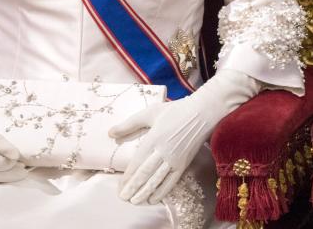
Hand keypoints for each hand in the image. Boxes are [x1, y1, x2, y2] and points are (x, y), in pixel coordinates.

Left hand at [109, 68, 258, 204]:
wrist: (202, 113)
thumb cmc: (175, 111)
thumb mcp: (150, 112)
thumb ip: (129, 124)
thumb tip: (110, 133)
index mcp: (153, 139)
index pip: (137, 162)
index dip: (128, 177)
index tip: (120, 186)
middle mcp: (163, 152)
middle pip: (145, 174)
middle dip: (133, 188)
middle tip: (124, 198)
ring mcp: (174, 159)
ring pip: (157, 180)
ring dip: (145, 192)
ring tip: (135, 201)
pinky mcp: (184, 163)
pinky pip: (171, 181)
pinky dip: (162, 191)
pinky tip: (154, 198)